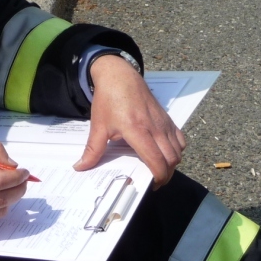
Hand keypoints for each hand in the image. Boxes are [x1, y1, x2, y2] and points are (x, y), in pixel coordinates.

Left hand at [74, 55, 185, 186]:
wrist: (119, 76)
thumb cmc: (109, 100)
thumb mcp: (98, 125)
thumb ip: (92, 149)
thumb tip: (81, 167)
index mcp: (138, 131)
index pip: (157, 160)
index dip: (158, 177)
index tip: (151, 185)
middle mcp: (155, 128)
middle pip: (172, 159)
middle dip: (166, 175)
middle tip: (154, 181)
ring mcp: (164, 123)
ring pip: (178, 150)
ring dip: (172, 163)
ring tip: (159, 169)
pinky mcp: (167, 118)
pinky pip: (179, 138)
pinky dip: (177, 150)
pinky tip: (165, 152)